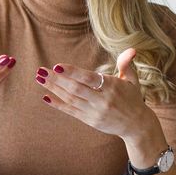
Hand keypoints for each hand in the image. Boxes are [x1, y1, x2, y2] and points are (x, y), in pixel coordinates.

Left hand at [36, 48, 153, 139]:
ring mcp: (94, 112)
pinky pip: (70, 111)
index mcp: (112, 87)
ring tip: (39, 78)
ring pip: (70, 99)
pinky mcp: (89, 120)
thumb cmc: (132, 98)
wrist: (136, 125)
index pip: (89, 79)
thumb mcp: (132, 80)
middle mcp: (102, 100)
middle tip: (41, 70)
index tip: (57, 66)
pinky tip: (46, 96)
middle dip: (57, 79)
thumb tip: (132, 49)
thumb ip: (126, 64)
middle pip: (75, 89)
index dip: (72, 72)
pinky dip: (57, 104)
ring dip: (53, 89)